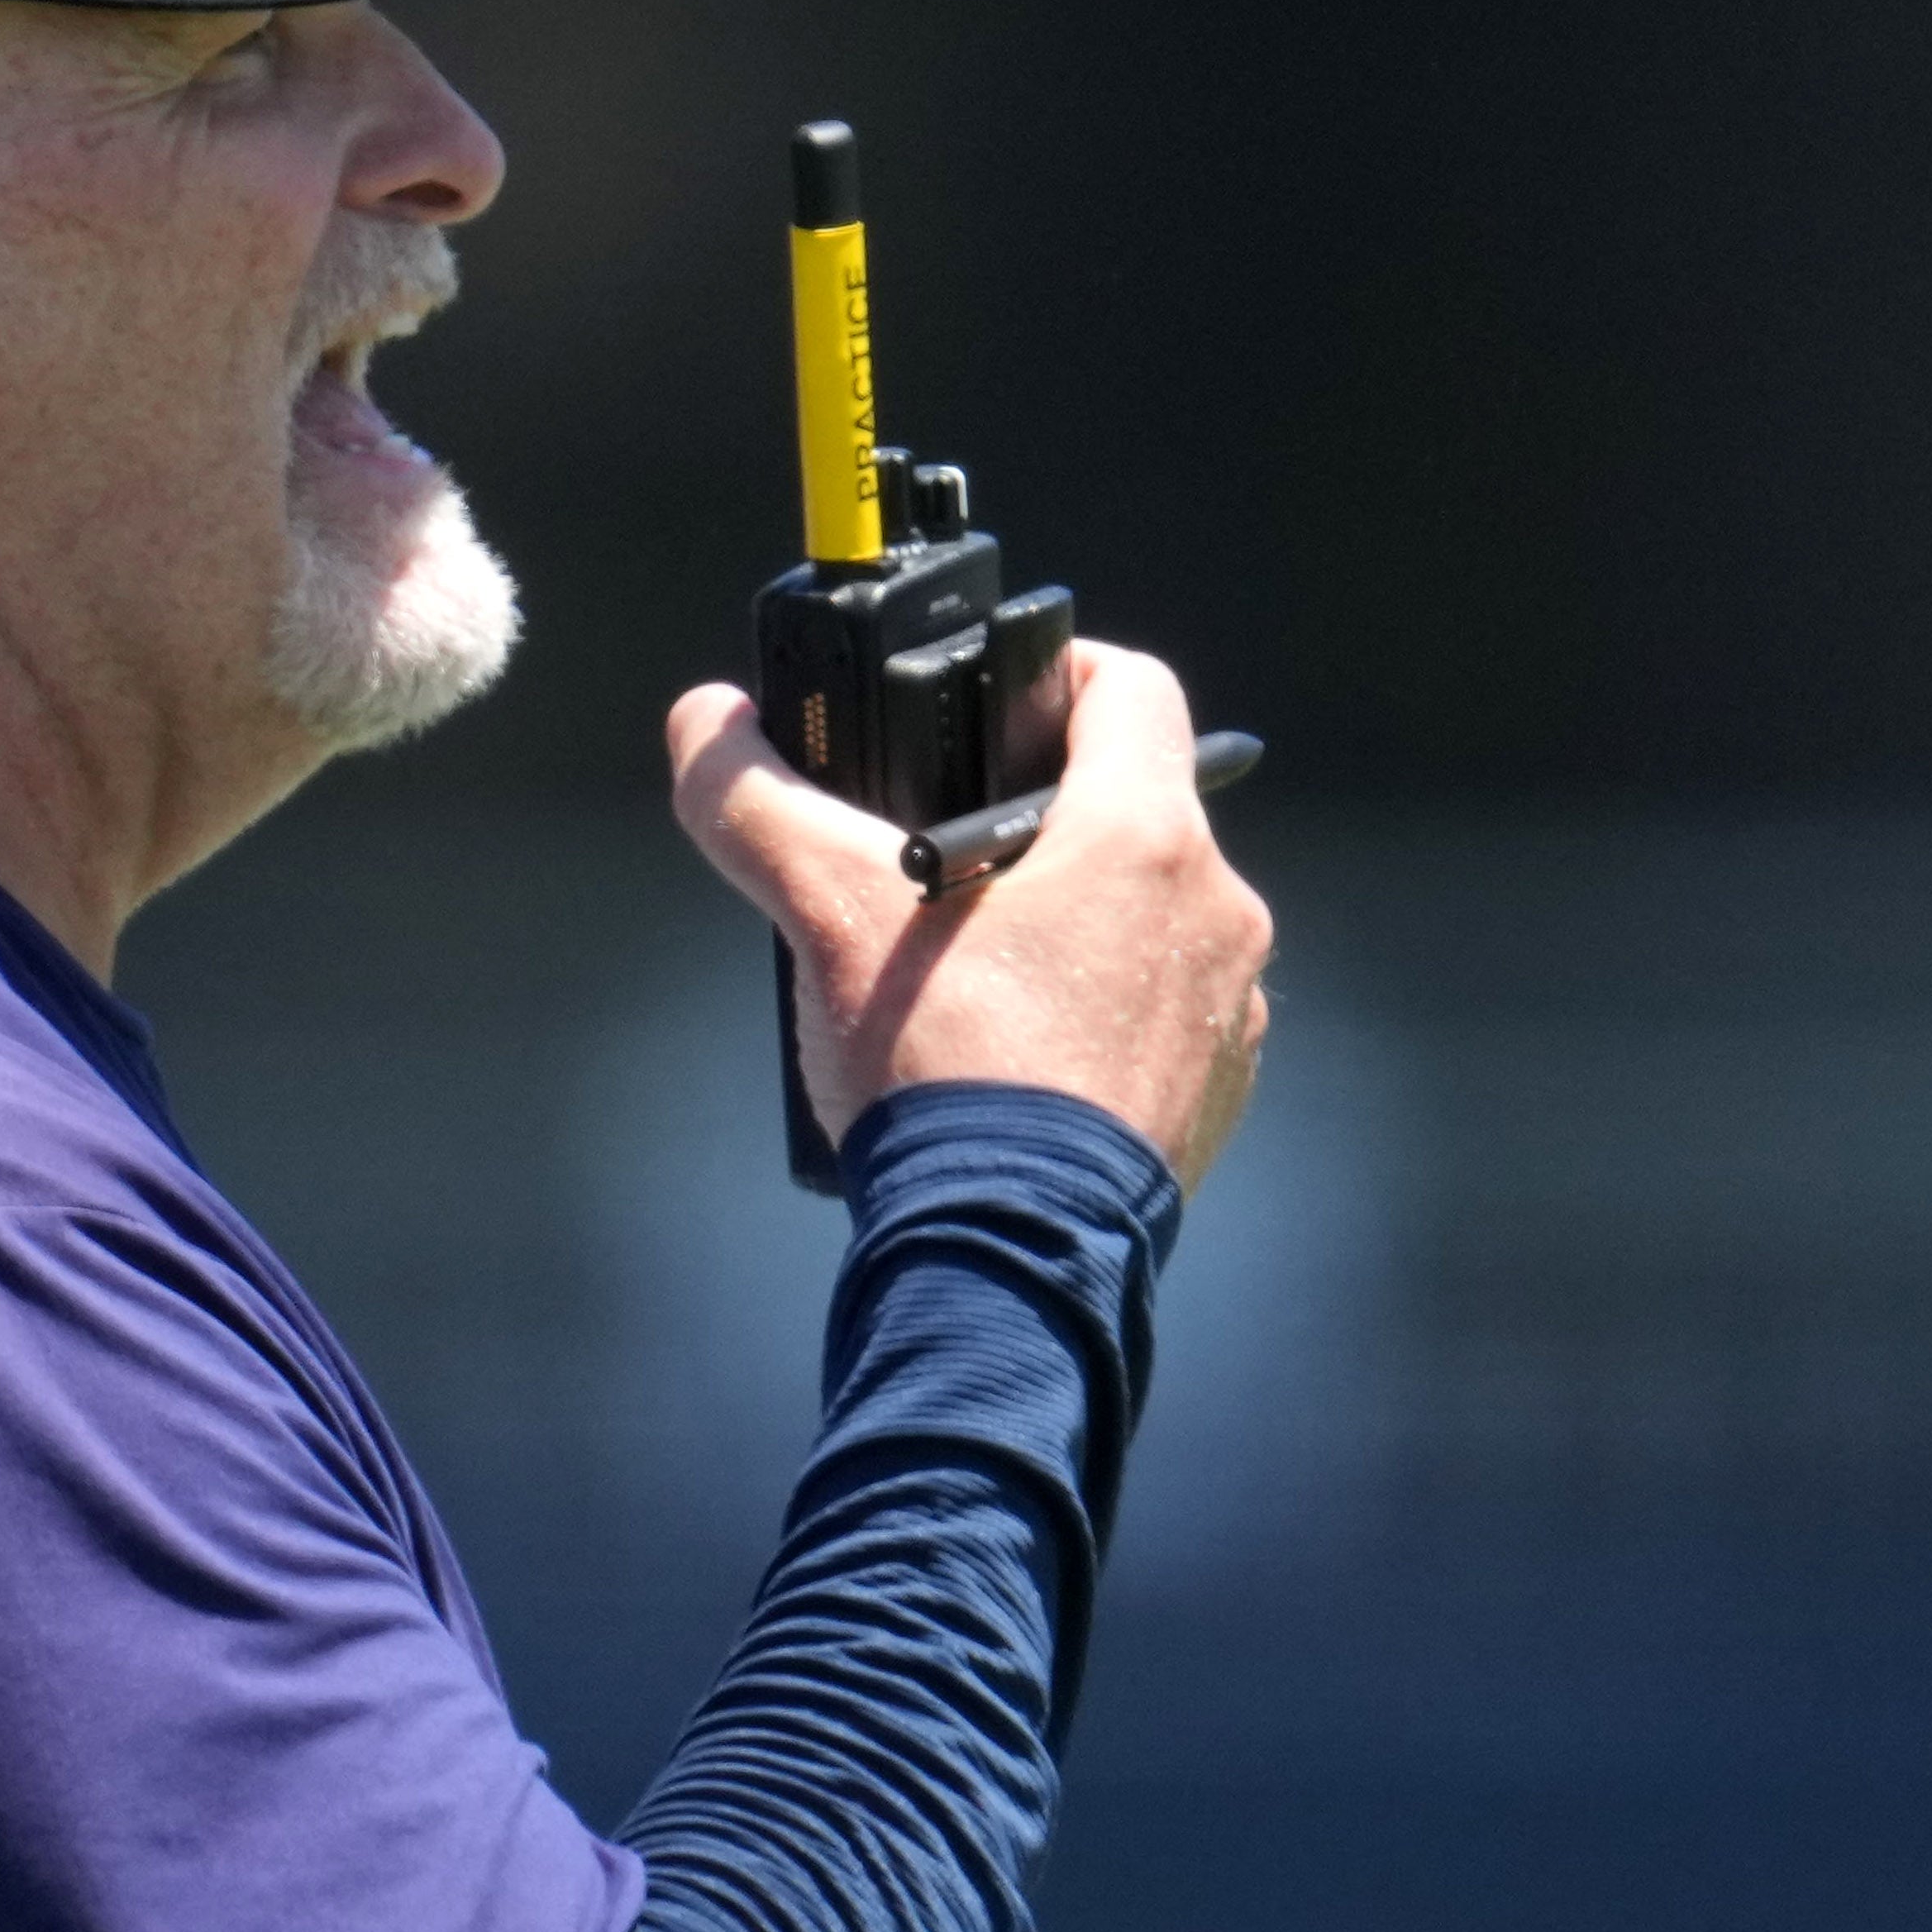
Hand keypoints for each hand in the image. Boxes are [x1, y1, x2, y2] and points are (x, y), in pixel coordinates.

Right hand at [663, 639, 1274, 1190]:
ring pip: (1149, 921)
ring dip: (1075, 922)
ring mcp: (1227, 1013)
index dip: (1061, 672)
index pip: (1132, 689)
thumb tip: (705, 725)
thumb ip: (754, 802)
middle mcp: (1216, 913)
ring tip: (973, 971)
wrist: (1007, 1259)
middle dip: (1044, 820)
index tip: (1000, 704)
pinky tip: (1018, 1056)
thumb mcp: (827, 915)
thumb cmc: (943, 1069)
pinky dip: (1098, 1015)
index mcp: (1147, 839)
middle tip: (948, 858)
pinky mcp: (1214, 1097)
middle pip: (1135, 812)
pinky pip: (1159, 1018)